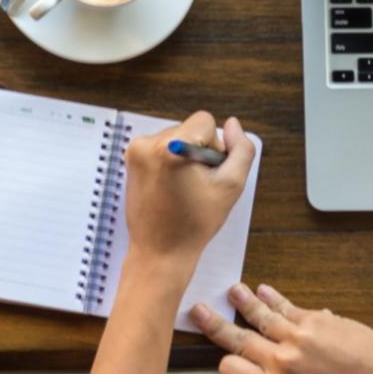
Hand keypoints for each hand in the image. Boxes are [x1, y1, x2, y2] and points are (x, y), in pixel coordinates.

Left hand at [121, 112, 254, 268]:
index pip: (205, 122)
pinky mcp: (131, 160)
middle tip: (196, 185)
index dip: (215, 148)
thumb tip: (233, 124)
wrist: (160, 251)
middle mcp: (147, 144)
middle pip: (190, 128)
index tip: (208, 173)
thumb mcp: (231, 186)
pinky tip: (171, 187)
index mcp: (170, 148)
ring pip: (176, 137)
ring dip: (185, 157)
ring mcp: (135, 152)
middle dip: (199, 152)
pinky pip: (162, 147)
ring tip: (183, 189)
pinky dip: (171, 162)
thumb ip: (241, 150)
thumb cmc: (194, 224)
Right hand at [189, 283, 372, 373]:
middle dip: (214, 325)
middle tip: (198, 310)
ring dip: (242, 302)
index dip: (226, 364)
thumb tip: (262, 373)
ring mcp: (293, 338)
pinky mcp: (310, 319)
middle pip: (237, 340)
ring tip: (231, 291)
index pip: (231, 372)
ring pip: (258, 317)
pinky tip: (262, 291)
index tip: (226, 358)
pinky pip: (283, 306)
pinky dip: (270, 298)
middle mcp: (279, 364)